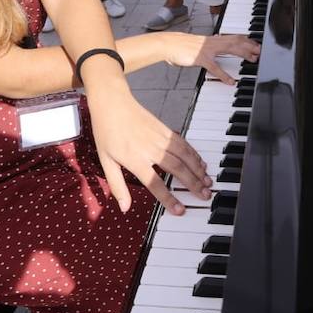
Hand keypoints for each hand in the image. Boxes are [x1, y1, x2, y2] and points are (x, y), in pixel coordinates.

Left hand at [87, 78, 211, 213]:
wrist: (112, 102)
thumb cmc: (106, 132)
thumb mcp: (105, 161)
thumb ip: (117, 186)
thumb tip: (124, 207)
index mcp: (135, 159)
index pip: (155, 183)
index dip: (169, 198)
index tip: (180, 210)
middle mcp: (151, 149)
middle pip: (177, 169)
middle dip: (193, 184)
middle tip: (205, 196)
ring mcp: (160, 137)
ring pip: (184, 156)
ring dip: (198, 169)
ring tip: (207, 182)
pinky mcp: (164, 129)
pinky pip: (183, 143)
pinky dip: (194, 154)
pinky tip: (200, 163)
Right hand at [159, 31, 260, 83]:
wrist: (168, 44)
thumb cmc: (180, 46)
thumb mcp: (197, 45)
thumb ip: (208, 46)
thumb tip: (217, 45)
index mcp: (212, 39)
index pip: (233, 36)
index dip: (246, 39)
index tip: (256, 44)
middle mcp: (212, 42)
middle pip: (235, 41)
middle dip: (249, 45)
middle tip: (259, 52)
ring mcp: (207, 50)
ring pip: (229, 49)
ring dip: (243, 54)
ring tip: (252, 60)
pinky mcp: (200, 58)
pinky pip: (215, 67)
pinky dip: (224, 75)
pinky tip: (231, 81)